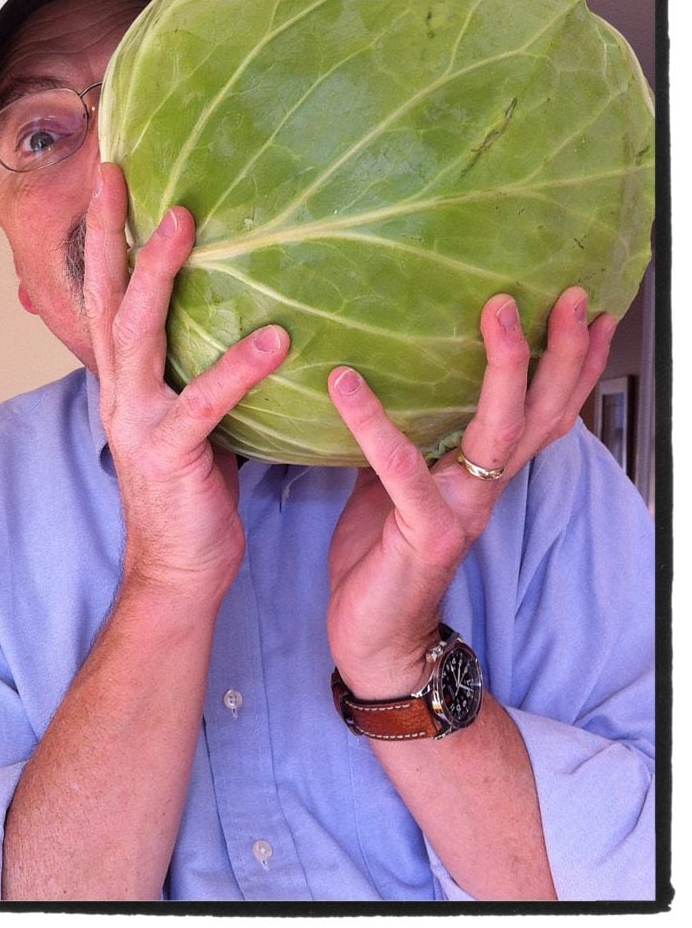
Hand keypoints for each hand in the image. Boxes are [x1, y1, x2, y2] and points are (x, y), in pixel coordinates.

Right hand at [83, 164, 288, 606]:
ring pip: (136, 333)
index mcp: (128, 381)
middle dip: (111, 232)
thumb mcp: (195, 418)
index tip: (116, 181)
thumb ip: (205, 370)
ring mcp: (137, 421)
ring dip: (158, 275)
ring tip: (187, 223)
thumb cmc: (194, 491)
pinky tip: (275, 339)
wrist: (180, 570)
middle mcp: (120, 391)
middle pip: (106, 296)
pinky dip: (237, 368)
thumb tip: (255, 320)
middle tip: (119, 173)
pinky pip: (201, 403)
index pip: (109, 296)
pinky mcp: (168, 454)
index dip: (108, 239)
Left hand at [325, 288, 616, 698]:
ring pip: (500, 433)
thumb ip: (403, 438)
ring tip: (498, 310)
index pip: (544, 412)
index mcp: (481, 474)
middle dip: (564, 353)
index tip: (591, 311)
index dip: (573, 365)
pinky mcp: (423, 532)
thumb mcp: (393, 486)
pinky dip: (374, 424)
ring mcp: (461, 510)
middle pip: (542, 413)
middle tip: (574, 297)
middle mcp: (485, 489)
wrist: (377, 640)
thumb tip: (380, 380)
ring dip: (504, 370)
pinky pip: (401, 470)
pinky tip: (346, 382)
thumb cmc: (385, 558)